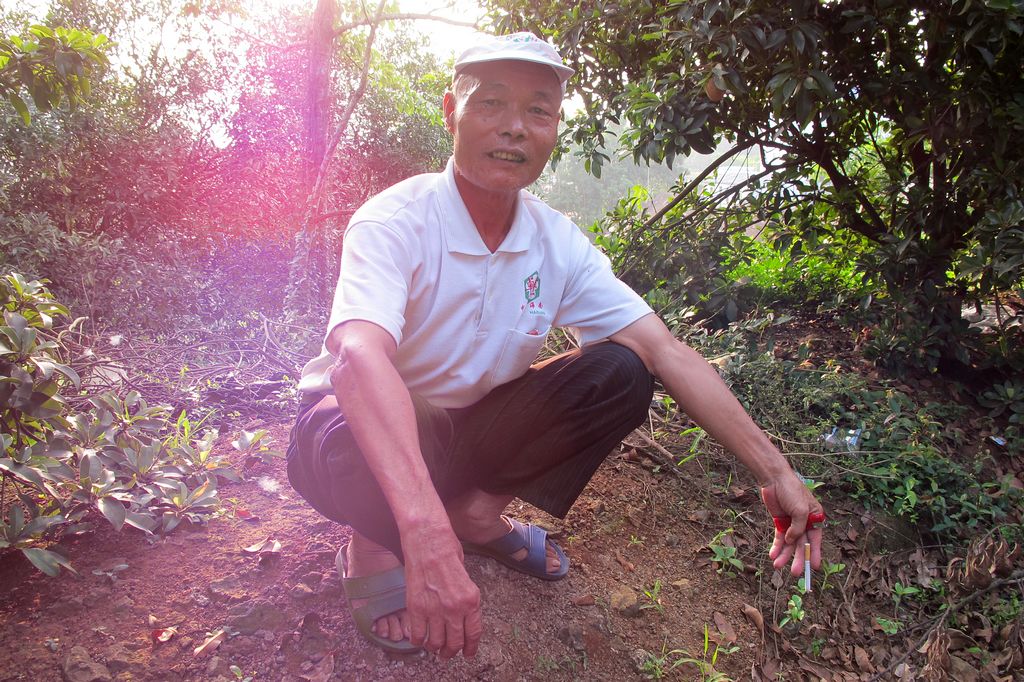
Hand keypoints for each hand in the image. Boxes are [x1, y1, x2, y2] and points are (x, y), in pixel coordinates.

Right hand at [401, 524, 481, 658]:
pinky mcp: (416, 607)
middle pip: (454, 643)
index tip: (468, 653)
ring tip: (434, 646)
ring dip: (435, 648)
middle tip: (448, 653)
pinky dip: (418, 640)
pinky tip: (419, 638)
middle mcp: (454, 609)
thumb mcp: (467, 577)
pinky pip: (417, 634)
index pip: (473, 634)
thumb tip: (462, 616)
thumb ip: (465, 599)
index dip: (470, 648)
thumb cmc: (448, 551)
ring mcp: (434, 609)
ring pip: (436, 643)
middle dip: (452, 651)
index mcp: (471, 600)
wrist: (428, 540)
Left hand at [760, 473, 823, 575]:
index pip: (816, 540)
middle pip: (802, 544)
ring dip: (784, 555)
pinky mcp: (780, 521)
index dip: (815, 554)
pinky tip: (772, 555)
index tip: (815, 567)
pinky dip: (776, 546)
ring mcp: (791, 523)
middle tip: (795, 573)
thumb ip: (798, 528)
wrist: (774, 479)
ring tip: (777, 565)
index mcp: (815, 518)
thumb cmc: (792, 490)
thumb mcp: (800, 510)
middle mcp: (804, 522)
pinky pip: (779, 537)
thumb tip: (792, 541)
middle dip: (799, 558)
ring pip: (789, 543)